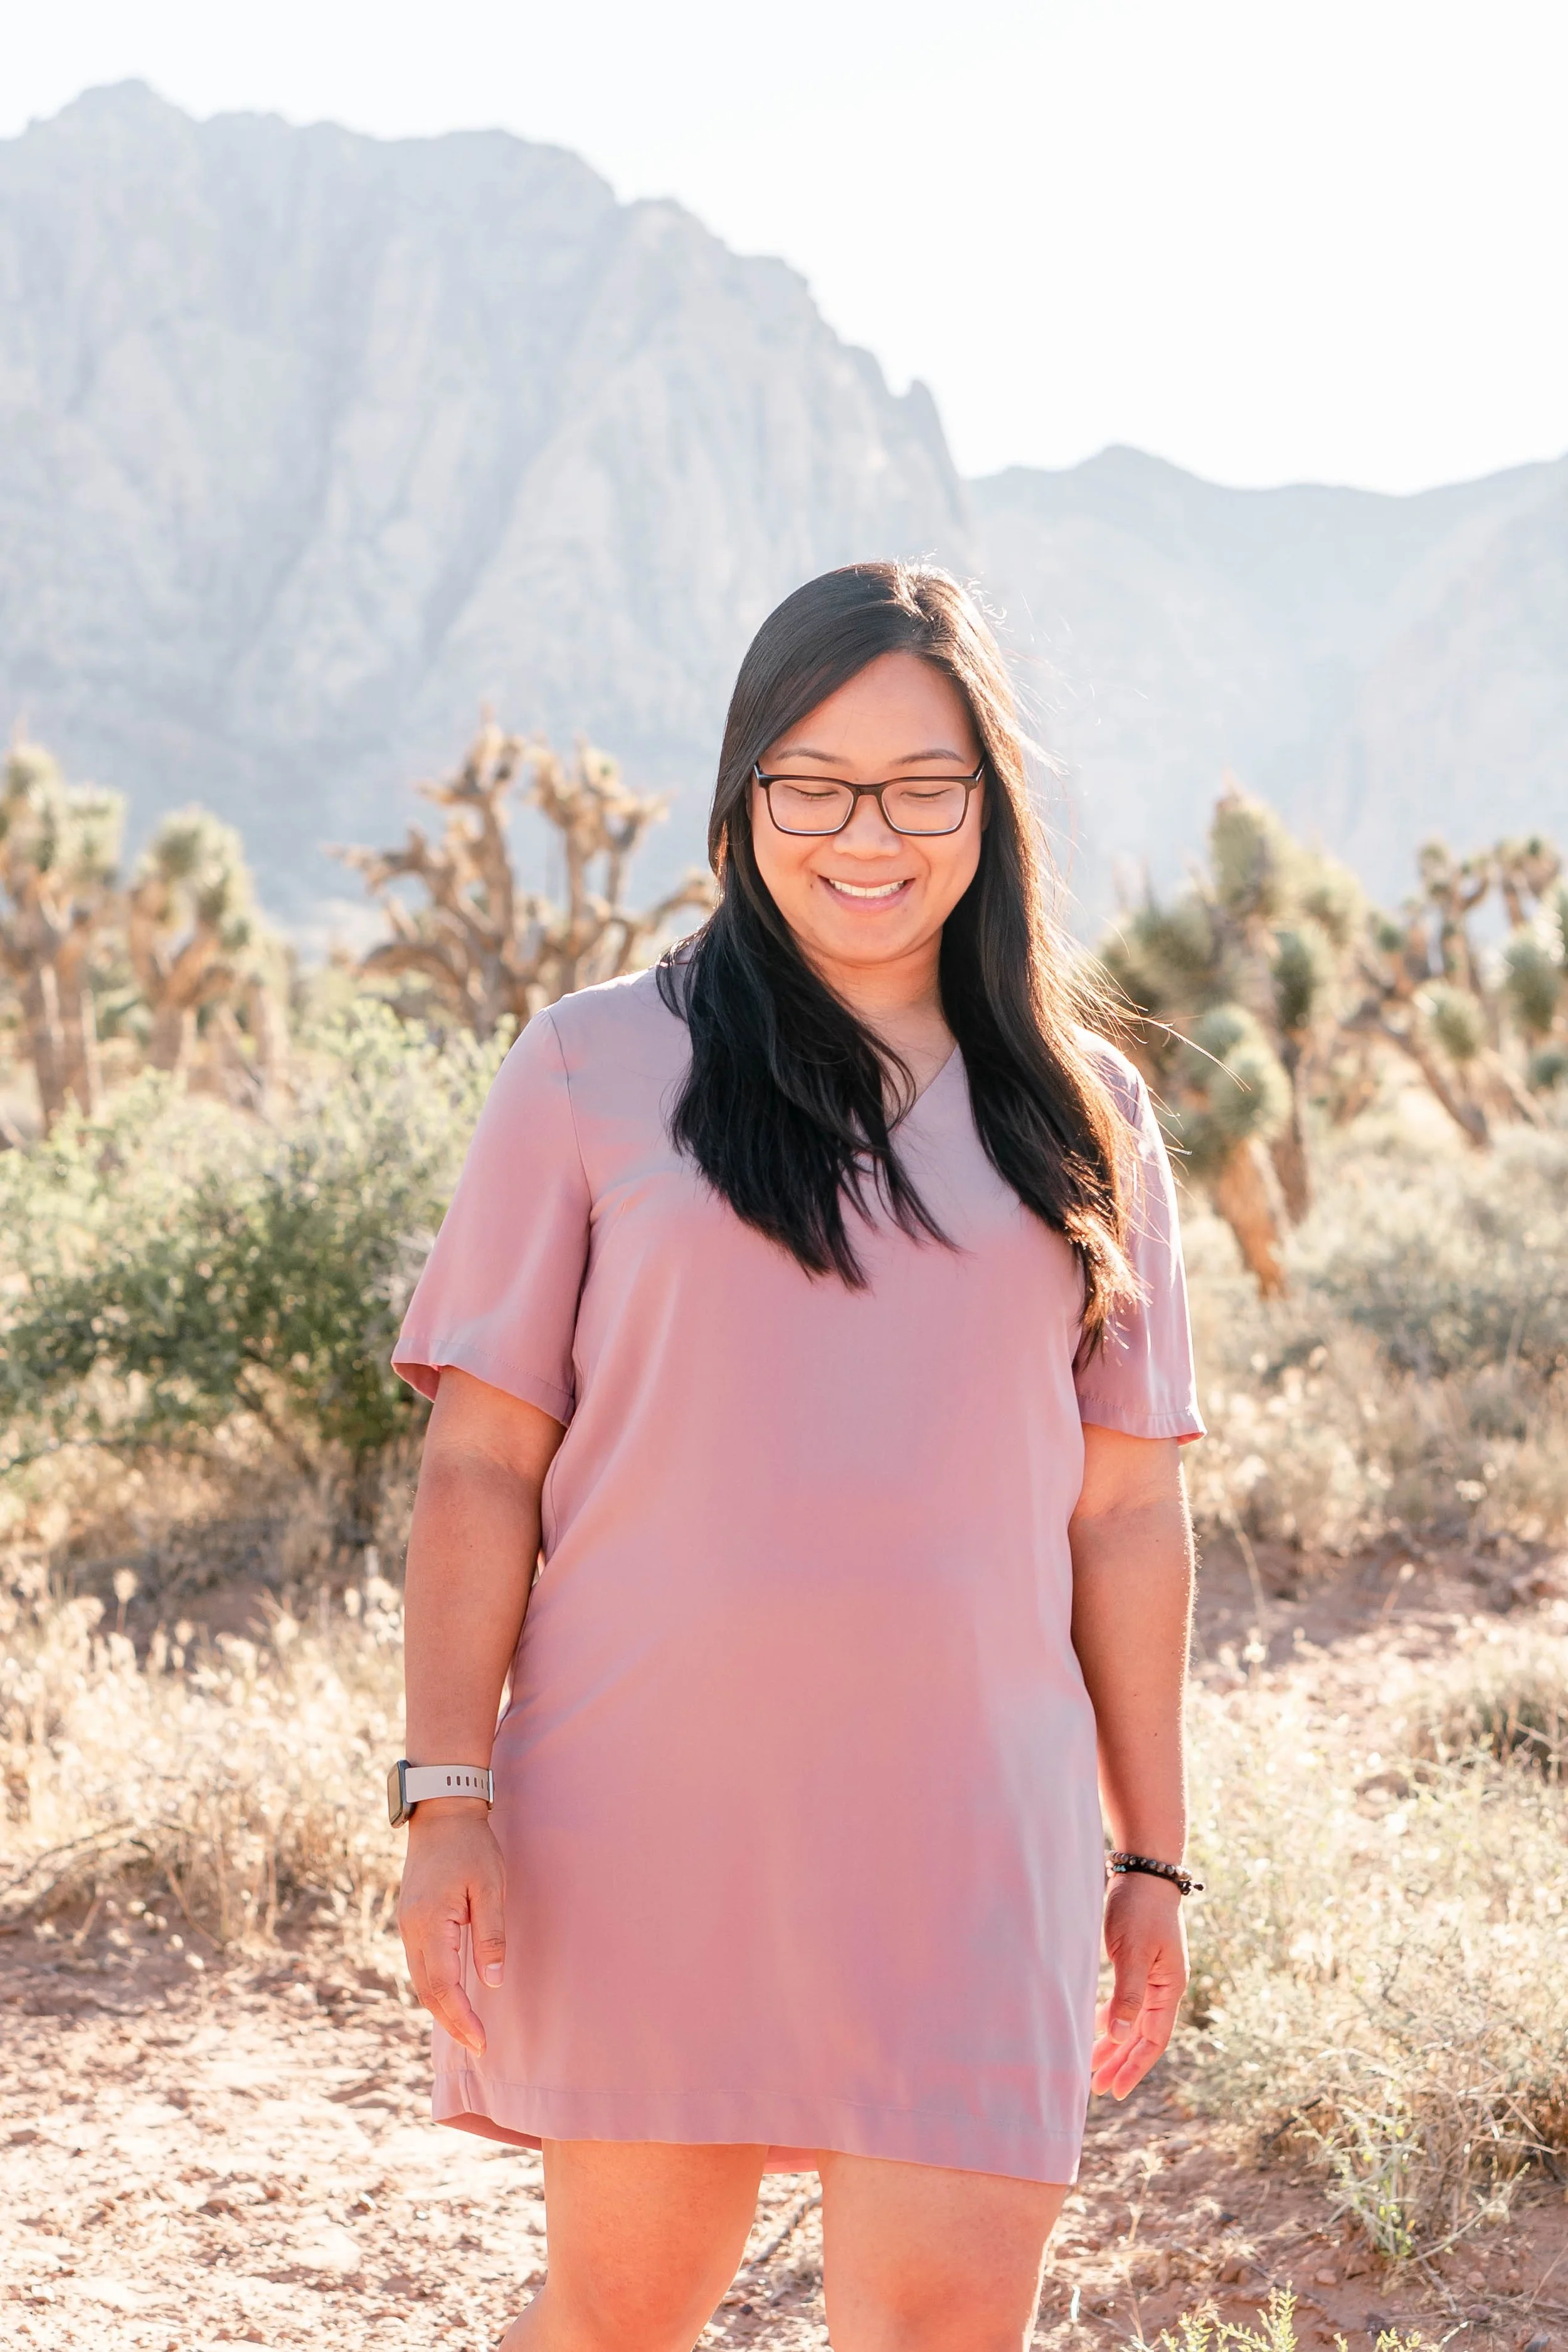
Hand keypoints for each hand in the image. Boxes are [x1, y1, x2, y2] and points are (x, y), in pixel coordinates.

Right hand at [397, 1802, 506, 2054]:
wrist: (440, 1810)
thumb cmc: (470, 1846)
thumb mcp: (490, 1887)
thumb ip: (491, 1935)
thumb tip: (492, 1981)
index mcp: (430, 1922)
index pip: (443, 1986)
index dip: (462, 2019)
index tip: (481, 2042)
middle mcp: (411, 1929)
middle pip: (426, 1991)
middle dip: (451, 2022)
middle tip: (477, 2046)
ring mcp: (406, 1924)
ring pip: (420, 1980)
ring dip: (441, 2007)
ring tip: (468, 2029)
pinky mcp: (410, 1919)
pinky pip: (420, 1963)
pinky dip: (435, 1986)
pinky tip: (453, 1995)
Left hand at [1089, 1870, 1188, 2099]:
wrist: (1143, 1872)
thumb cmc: (1140, 1909)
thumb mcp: (1134, 1952)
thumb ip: (1128, 1994)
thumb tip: (1120, 2036)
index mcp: (1169, 1989)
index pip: (1154, 2040)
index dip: (1135, 2066)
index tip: (1115, 2090)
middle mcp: (1162, 1987)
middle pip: (1142, 2036)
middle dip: (1121, 2062)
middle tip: (1097, 2088)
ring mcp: (1150, 1976)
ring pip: (1132, 2021)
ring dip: (1114, 2043)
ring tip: (1092, 2065)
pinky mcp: (1136, 1963)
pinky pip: (1125, 2002)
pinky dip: (1111, 2018)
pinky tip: (1096, 2028)